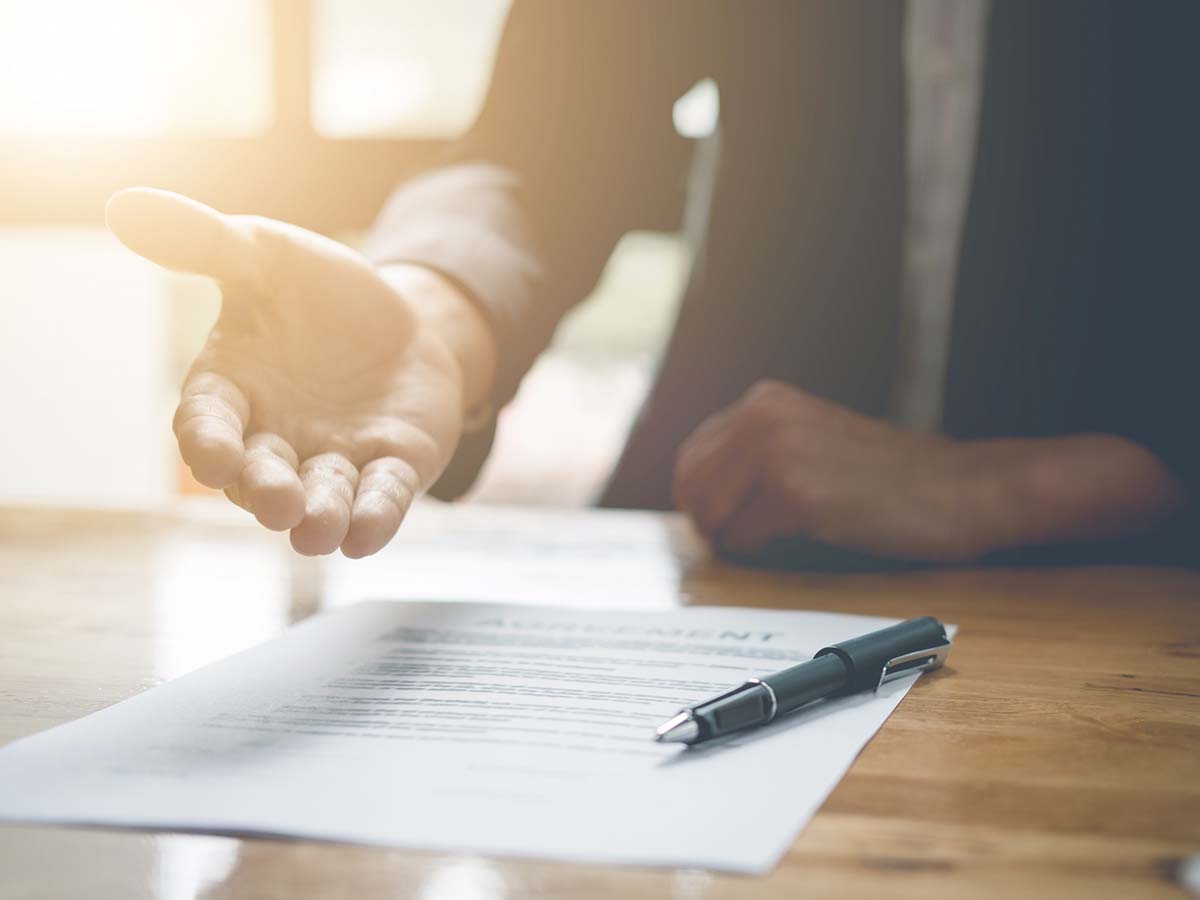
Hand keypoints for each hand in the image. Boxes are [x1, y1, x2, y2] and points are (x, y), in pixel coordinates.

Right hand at [107, 188, 492, 557]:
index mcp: (234, 390)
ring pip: (321, 499)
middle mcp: (278, 437)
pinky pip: (381, 498)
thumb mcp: (270, 256)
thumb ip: (209, 243)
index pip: (207, 424)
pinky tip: (367, 536)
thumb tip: (131, 206)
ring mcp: (336, 458)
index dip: (209, 444)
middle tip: (275, 503)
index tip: (214, 460)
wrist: (402, 319)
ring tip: (317, 530)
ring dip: (319, 516)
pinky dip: (375, 517)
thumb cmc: (318, 293)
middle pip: (261, 475)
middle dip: (266, 490)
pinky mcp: (392, 465)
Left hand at [672, 380, 986, 562]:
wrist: (962, 489)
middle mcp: (763, 416)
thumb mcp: (811, 441)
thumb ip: (757, 454)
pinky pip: (744, 539)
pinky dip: (766, 551)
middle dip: (714, 523)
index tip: (734, 522)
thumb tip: (697, 495)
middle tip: (755, 538)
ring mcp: (777, 451)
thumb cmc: (890, 479)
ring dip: (738, 539)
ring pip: (710, 516)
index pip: (690, 460)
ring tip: (783, 536)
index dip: (705, 501)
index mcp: (764, 401)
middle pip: (690, 489)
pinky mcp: (795, 492)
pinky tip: (805, 539)